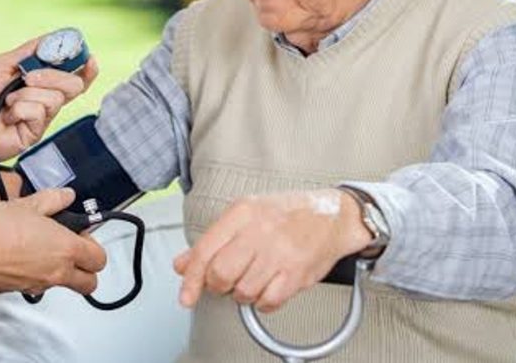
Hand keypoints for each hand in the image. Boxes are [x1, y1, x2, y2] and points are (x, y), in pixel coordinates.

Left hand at [0, 36, 98, 163]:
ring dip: (27, 94)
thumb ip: (28, 52)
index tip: (89, 58)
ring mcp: (39, 116)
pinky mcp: (34, 133)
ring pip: (55, 97)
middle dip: (52, 76)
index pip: (70, 73)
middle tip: (28, 77)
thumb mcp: (1, 63)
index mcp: (37, 80)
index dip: (85, 67)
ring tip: (7, 101)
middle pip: (72, 85)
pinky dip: (21, 108)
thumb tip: (51, 38)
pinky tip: (7, 114)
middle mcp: (42, 98)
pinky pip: (40, 112)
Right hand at [0, 188, 106, 295]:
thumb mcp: (30, 204)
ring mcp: (38, 285)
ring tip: (39, 250)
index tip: (81, 235)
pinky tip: (19, 258)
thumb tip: (66, 196)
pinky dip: (33, 275)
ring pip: (61, 285)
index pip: (99, 259)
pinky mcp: (19, 291)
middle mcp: (57, 272)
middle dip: (86, 271)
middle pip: (89, 284)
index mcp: (67, 249)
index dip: (93, 246)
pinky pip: (35, 286)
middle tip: (72, 252)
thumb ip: (53, 200)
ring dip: (58, 272)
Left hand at [173, 189, 371, 312]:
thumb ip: (212, 240)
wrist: (332, 216)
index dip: (191, 277)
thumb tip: (182, 263)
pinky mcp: (297, 273)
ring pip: (243, 291)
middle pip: (220, 274)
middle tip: (226, 281)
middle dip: (218, 286)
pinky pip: (268, 301)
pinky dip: (263, 302)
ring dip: (242, 294)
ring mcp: (279, 253)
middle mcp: (259, 231)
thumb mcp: (245, 215)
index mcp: (242, 213)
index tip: (186, 295)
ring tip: (252, 279)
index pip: (205, 250)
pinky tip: (267, 287)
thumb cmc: (287, 214)